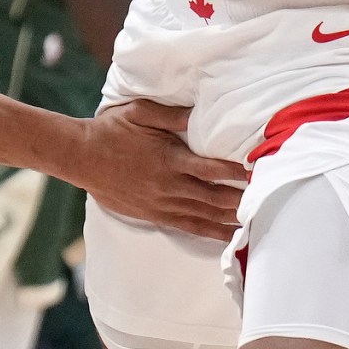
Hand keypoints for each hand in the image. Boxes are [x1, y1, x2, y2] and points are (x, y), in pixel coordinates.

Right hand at [64, 101, 247, 242]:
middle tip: (268, 202)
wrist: (80, 156)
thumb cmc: (111, 130)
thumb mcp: (140, 112)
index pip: (211, 169)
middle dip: (242, 201)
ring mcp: (160, 204)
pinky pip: (187, 226)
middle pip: (213, 198)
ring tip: (256, 224)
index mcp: (169, 159)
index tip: (258, 172)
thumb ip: (172, 114)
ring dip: (230, 221)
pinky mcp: (153, 215)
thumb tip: (200, 113)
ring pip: (204, 216)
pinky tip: (226, 236)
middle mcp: (168, 185)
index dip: (236, 172)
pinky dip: (209, 232)